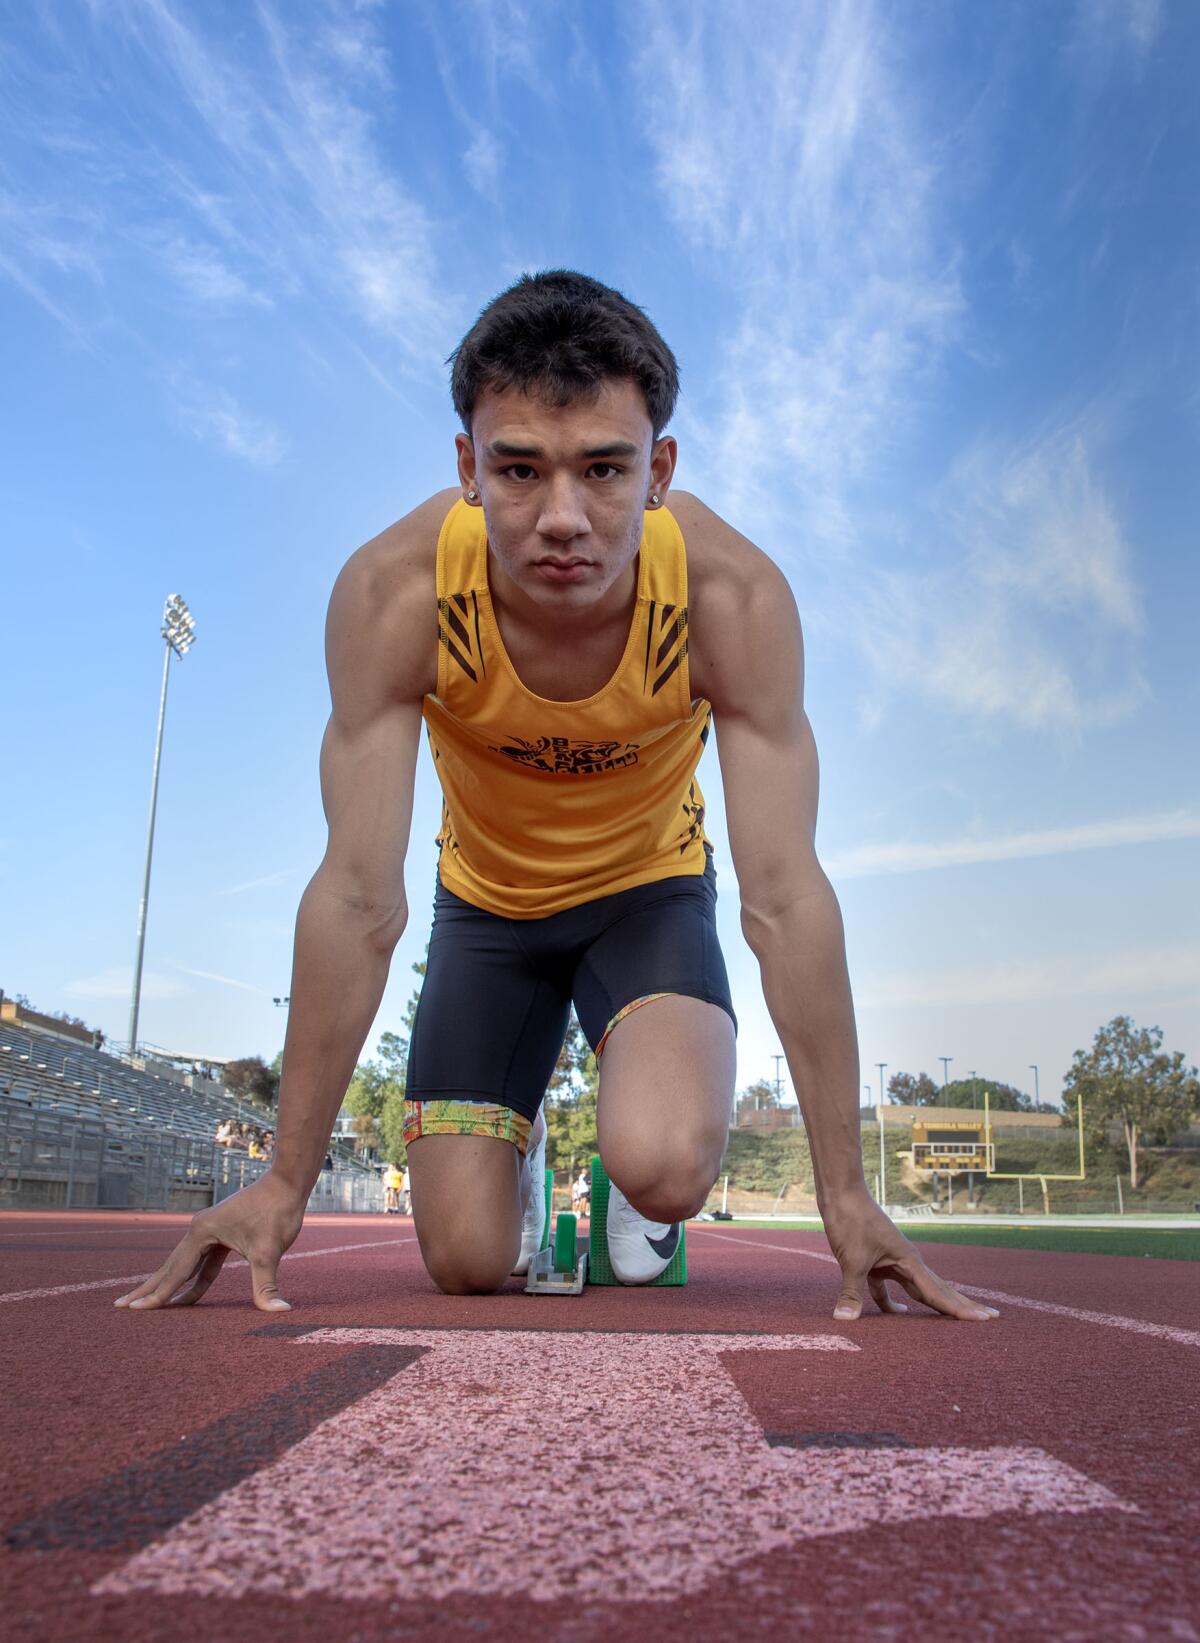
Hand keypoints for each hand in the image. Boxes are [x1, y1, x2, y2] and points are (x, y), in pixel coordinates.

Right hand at [114, 1170, 307, 1311]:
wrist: (288, 1182)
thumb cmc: (276, 1212)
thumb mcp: (269, 1251)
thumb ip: (266, 1284)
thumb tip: (279, 1311)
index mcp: (202, 1232)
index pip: (175, 1272)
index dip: (156, 1295)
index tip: (133, 1311)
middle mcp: (199, 1229)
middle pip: (170, 1267)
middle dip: (148, 1289)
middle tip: (120, 1307)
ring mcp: (210, 1230)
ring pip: (184, 1265)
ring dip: (168, 1284)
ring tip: (147, 1302)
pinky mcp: (222, 1232)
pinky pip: (202, 1262)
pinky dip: (193, 1279)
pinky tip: (187, 1295)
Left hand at [822, 1189, 998, 1321]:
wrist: (841, 1193)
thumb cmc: (851, 1221)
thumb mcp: (852, 1260)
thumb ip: (852, 1293)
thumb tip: (845, 1321)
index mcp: (909, 1261)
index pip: (939, 1292)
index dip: (960, 1309)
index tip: (984, 1319)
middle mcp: (907, 1261)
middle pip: (939, 1289)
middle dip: (962, 1305)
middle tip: (990, 1318)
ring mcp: (893, 1261)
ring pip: (918, 1289)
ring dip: (934, 1304)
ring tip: (955, 1319)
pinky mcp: (876, 1261)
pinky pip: (889, 1287)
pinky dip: (893, 1303)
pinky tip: (900, 1314)